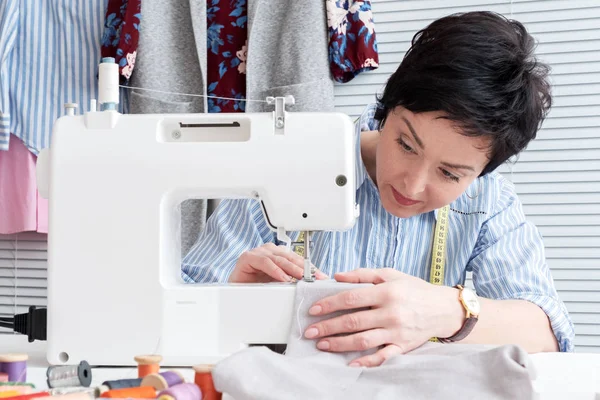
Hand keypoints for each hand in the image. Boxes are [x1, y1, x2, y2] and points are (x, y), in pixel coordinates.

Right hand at [228, 243, 327, 282]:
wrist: (236, 294)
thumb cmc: (257, 287)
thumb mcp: (279, 283)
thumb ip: (293, 280)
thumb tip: (313, 283)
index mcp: (278, 254)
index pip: (298, 259)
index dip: (310, 268)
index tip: (322, 277)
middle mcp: (269, 251)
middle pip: (290, 257)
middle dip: (305, 268)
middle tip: (315, 278)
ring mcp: (258, 252)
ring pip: (279, 258)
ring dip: (292, 269)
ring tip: (302, 278)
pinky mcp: (247, 257)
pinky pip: (264, 262)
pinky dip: (275, 270)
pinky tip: (283, 278)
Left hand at [303, 268, 461, 366]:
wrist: (444, 308)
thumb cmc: (415, 289)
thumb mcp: (390, 274)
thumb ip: (362, 274)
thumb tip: (337, 276)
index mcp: (386, 292)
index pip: (351, 298)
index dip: (329, 304)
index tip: (313, 310)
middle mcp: (391, 313)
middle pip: (353, 322)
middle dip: (328, 327)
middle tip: (310, 331)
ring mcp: (396, 332)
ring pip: (362, 340)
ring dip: (339, 344)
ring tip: (322, 345)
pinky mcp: (403, 346)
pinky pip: (382, 357)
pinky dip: (366, 361)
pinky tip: (349, 362)